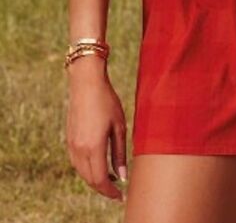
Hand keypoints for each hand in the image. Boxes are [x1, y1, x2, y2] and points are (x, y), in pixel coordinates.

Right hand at [66, 61, 127, 202]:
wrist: (86, 83)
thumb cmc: (107, 101)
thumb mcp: (119, 126)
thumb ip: (120, 153)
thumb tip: (123, 176)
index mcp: (94, 147)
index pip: (100, 180)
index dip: (110, 192)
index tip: (121, 196)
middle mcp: (80, 149)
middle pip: (90, 179)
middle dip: (103, 188)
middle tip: (117, 190)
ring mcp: (72, 145)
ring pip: (82, 173)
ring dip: (95, 180)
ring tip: (110, 179)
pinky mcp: (69, 140)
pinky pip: (77, 163)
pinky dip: (87, 170)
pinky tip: (98, 165)